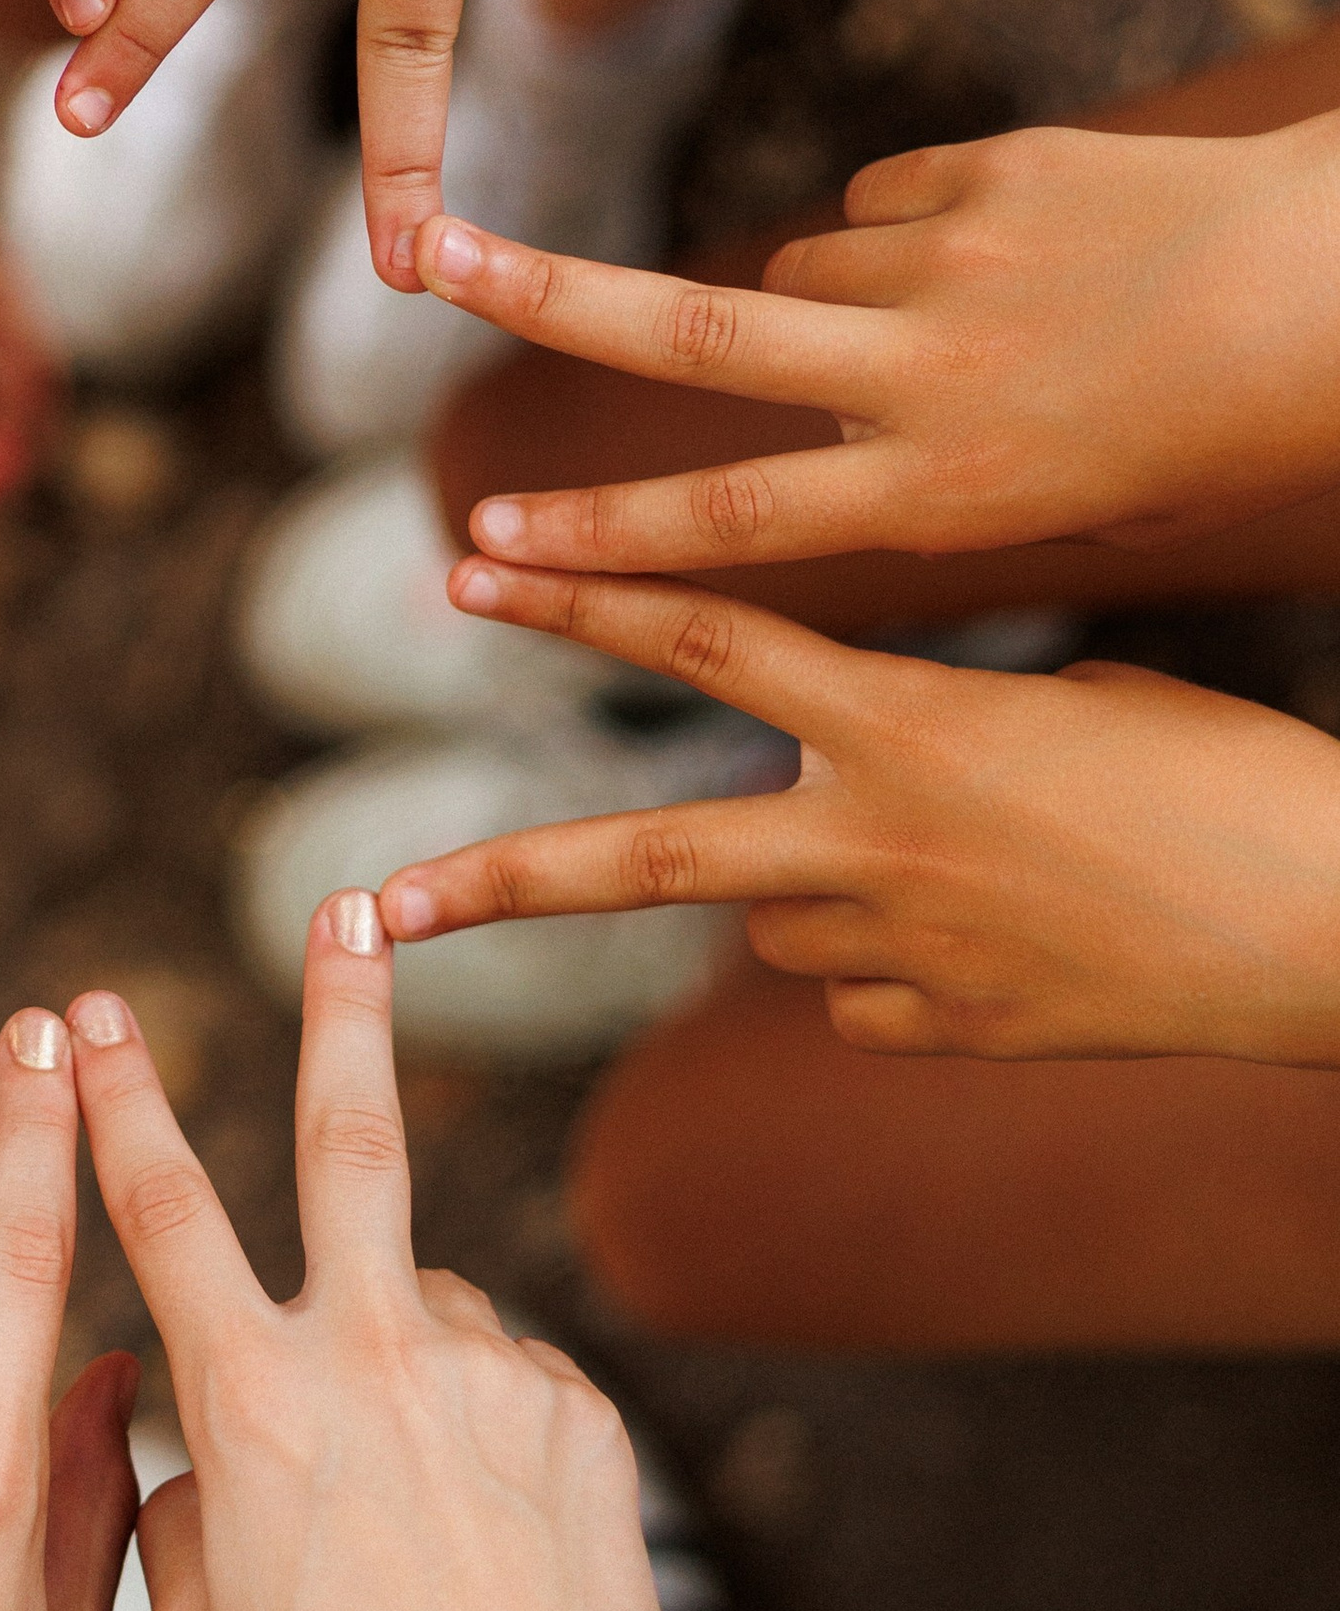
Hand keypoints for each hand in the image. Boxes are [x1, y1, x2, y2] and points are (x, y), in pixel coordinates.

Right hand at [72, 910, 734, 1610]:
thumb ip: (179, 1519)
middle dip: (342, 1006)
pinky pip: (499, 1383)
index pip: (164, 1216)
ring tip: (412, 1518)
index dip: (117, 1106)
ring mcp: (485, 1369)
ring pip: (420, 1310)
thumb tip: (191, 1452)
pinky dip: (474, 1430)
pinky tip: (484, 1540)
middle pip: (349, 1138)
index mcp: (254, 1406)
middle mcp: (371, 1355)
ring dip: (398, 1365)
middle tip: (350, 900)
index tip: (88, 1015)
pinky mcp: (574, 1405)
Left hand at [382, 567, 1339, 1060]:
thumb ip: (914, 736)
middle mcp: (876, 843)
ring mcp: (902, 959)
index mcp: (910, 720)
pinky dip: (909, 968)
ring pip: (785, 919)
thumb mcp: (1061, 701)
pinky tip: (1021, 947)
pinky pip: (870, 995)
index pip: (705, 643)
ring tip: (985, 861)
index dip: (580, 601)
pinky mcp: (940, 1040)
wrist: (1334, 929)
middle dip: (496, 881)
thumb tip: (818, 808)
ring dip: (828, 886)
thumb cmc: (1224, 778)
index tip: (468, 570)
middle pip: (645, 861)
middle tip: (367, 907)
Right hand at [418, 116, 1339, 573]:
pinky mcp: (989, 172)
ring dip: (818, 305)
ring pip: (799, 269)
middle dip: (544, 297)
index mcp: (951, 491)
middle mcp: (929, 373)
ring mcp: (954, 260)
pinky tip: (1012, 258)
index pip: (734, 516)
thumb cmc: (1221, 431)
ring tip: (943, 331)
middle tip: (427, 255)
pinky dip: (911, 233)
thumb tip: (791, 411)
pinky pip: (888, 200)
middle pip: (692, 332)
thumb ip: (916, 469)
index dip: (596, 538)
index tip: (481, 542)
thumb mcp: (1069, 509)